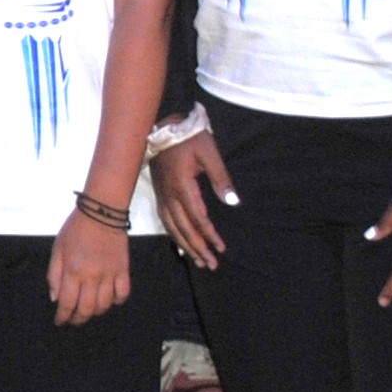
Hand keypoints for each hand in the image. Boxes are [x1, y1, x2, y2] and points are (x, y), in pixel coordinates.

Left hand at [46, 212, 133, 325]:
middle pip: (87, 309)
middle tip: (73, 319)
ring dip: (96, 312)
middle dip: (78, 319)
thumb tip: (55, 298)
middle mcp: (92, 277)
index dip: (63, 317)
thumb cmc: (76, 228)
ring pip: (105, 305)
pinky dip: (116, 301)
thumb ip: (54, 274)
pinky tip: (110, 299)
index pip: (68, 303)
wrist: (102, 212)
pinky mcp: (124, 270)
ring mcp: (110, 275)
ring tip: (89, 310)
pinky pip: (123, 294)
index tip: (60, 321)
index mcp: (73, 271)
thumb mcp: (57, 248)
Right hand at [154, 127, 236, 268]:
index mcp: (183, 186)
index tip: (221, 248)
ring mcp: (162, 195)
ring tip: (198, 260)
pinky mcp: (159, 193)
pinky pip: (165, 220)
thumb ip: (220, 178)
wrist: (163, 127)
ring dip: (185, 245)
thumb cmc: (189, 137)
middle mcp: (170, 195)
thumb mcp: (210, 153)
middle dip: (198, 248)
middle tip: (210, 264)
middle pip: (183, 228)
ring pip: (172, 227)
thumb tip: (232, 201)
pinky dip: (174, 235)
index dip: (210, 235)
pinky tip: (181, 244)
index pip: (198, 218)